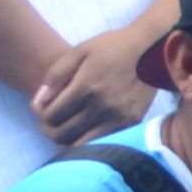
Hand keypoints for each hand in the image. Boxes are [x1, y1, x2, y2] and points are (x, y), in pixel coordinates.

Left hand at [32, 21, 160, 144]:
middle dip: (49, 129)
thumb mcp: (79, 51)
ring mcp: (118, 118)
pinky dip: (88, 141)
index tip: (41, 109)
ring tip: (64, 128)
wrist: (153, 48)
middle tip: (48, 122)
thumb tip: (38, 102)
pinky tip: (84, 131)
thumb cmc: (114, 46)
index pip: (51, 116)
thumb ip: (56, 76)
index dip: (40, 114)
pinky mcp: (131, 123)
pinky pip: (103, 142)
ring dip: (67, 139)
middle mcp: (102, 107)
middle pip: (63, 133)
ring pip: (81, 144)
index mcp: (86, 88)